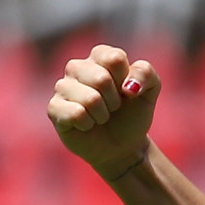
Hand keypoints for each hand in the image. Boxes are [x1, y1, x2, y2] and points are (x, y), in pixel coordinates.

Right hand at [47, 43, 161, 182]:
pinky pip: (76, 114)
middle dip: (115, 101)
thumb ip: (146, 73)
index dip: (126, 80)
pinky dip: (88, 124)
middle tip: (113, 107)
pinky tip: (87, 125)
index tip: (126, 91)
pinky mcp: (54, 108)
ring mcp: (62, 87)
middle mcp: (77, 67)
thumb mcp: (149, 92)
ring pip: (90, 99)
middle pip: (102, 79)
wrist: (122, 147)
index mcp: (99, 57)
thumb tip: (128, 85)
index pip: (114, 58)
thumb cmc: (132, 115)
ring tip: (101, 117)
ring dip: (103, 115)